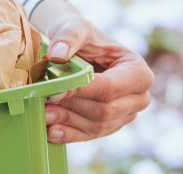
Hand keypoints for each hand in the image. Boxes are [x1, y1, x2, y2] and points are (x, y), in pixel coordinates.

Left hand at [41, 15, 153, 143]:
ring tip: (43, 114)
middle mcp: (139, 97)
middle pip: (105, 111)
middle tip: (44, 102)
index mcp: (138, 72)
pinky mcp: (110, 126)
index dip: (81, 92)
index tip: (54, 91)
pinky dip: (70, 134)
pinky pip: (90, 135)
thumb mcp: (77, 28)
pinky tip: (52, 131)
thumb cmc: (83, 37)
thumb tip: (56, 55)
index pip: (110, 88)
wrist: (81, 51)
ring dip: (68, 122)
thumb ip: (68, 37)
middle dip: (72, 108)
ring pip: (97, 126)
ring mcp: (126, 115)